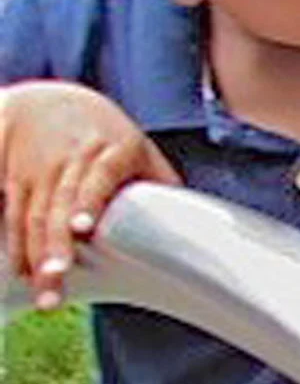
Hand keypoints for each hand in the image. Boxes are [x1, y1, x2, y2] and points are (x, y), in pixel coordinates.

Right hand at [0, 83, 180, 307]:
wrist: (48, 98)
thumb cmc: (106, 134)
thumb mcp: (139, 148)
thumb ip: (162, 183)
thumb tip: (197, 222)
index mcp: (109, 152)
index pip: (97, 178)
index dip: (87, 202)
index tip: (82, 227)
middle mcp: (69, 160)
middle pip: (59, 205)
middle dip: (55, 244)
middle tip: (56, 277)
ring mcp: (36, 168)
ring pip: (31, 213)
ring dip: (31, 252)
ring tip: (39, 285)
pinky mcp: (11, 175)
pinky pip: (7, 209)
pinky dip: (9, 238)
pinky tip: (15, 267)